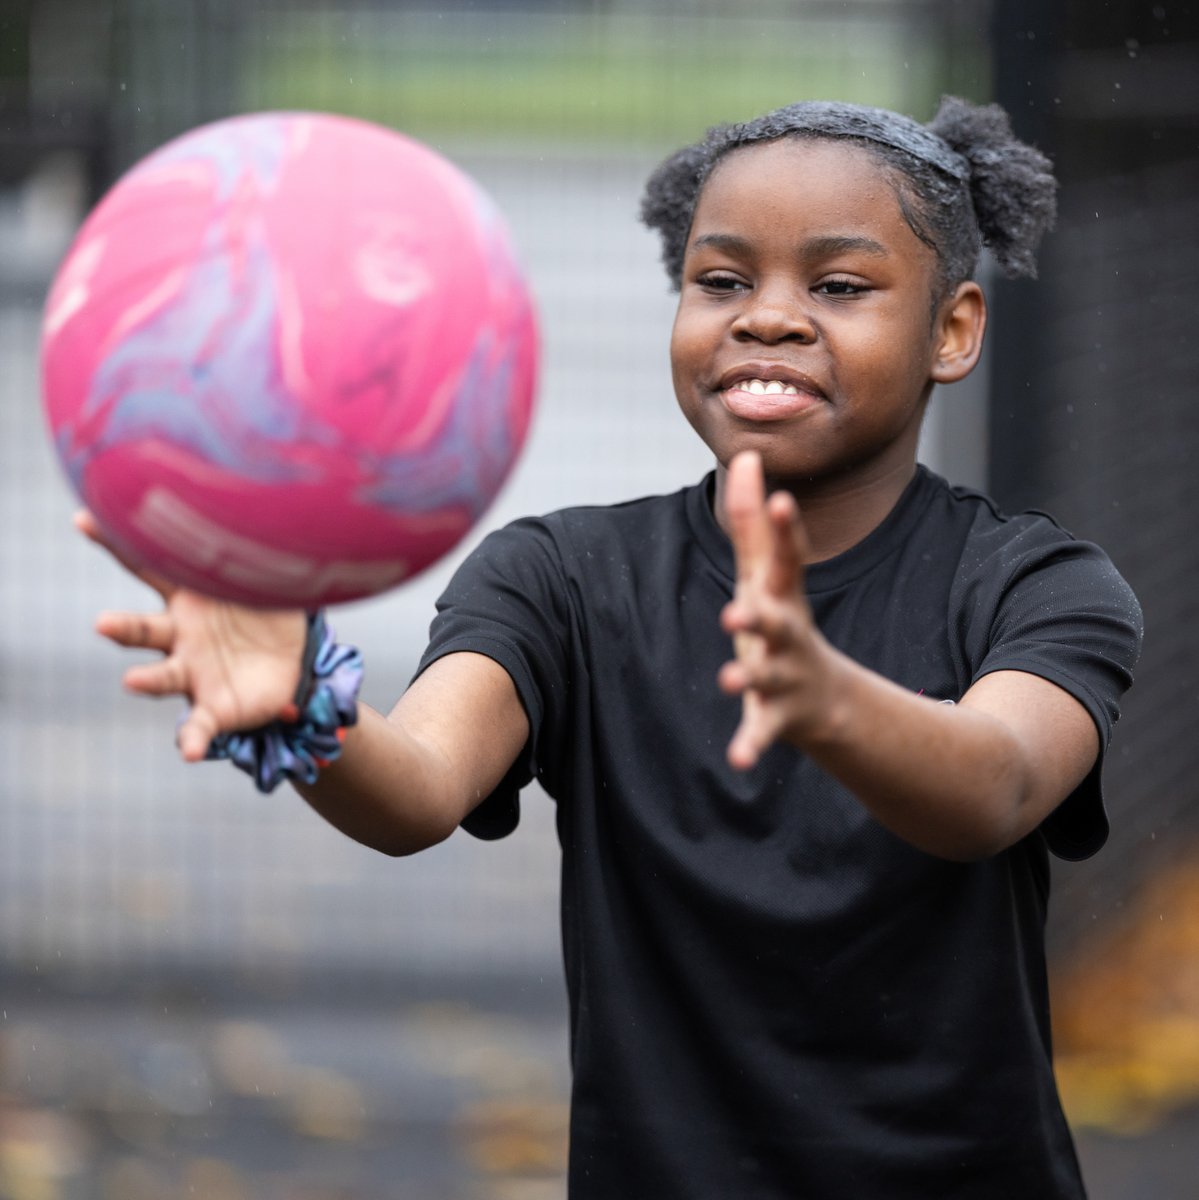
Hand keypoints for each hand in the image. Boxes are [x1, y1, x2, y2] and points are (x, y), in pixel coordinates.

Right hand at [75, 511, 308, 760]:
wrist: (293, 663)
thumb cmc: (268, 610)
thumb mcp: (268, 575)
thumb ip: (262, 546)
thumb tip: (276, 497)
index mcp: (190, 598)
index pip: (147, 565)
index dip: (116, 542)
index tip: (85, 519)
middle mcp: (180, 637)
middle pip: (142, 628)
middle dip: (122, 627)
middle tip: (102, 623)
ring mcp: (193, 674)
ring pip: (162, 677)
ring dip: (146, 680)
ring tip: (132, 680)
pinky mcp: (213, 709)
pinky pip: (198, 725)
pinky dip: (192, 739)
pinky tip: (189, 751)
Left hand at [717, 452, 831, 769]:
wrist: (824, 698)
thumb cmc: (783, 623)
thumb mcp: (767, 572)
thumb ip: (751, 519)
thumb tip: (744, 456)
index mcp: (782, 596)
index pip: (786, 559)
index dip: (785, 531)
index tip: (783, 500)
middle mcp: (788, 633)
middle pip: (776, 620)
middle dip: (758, 614)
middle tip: (735, 610)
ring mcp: (785, 675)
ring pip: (765, 676)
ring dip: (749, 677)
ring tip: (730, 678)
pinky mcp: (776, 714)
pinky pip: (762, 731)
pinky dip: (751, 744)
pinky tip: (739, 760)